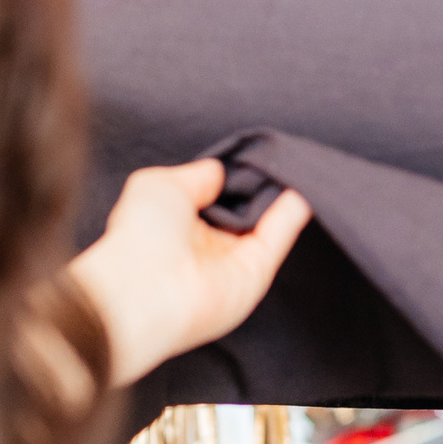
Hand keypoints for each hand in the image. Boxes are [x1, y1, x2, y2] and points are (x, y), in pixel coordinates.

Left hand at [67, 160, 311, 386]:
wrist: (147, 290)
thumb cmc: (140, 234)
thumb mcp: (160, 183)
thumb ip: (197, 174)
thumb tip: (221, 172)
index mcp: (177, 225)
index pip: (213, 197)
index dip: (229, 177)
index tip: (246, 153)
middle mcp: (205, 247)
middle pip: (242, 211)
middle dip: (257, 184)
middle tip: (273, 154)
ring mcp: (231, 262)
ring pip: (263, 224)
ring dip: (278, 196)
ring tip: (292, 162)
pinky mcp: (255, 274)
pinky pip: (277, 238)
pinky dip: (291, 213)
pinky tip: (302, 186)